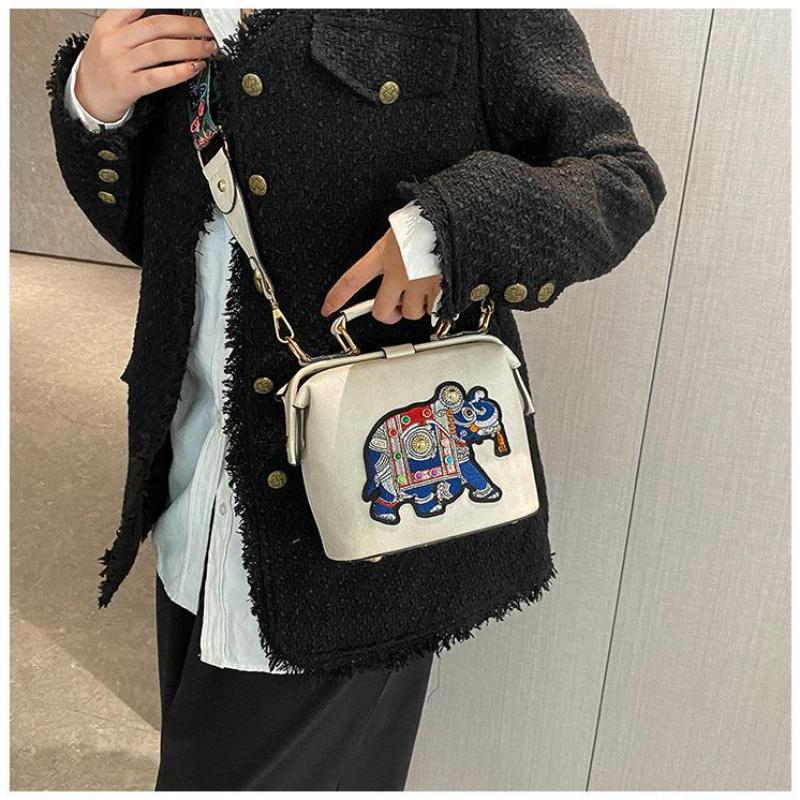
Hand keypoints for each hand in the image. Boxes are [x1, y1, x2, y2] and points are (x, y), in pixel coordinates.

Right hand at [74, 10, 216, 122]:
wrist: (88, 96)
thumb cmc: (105, 65)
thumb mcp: (110, 36)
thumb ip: (134, 23)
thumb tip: (171, 20)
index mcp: (109, 24)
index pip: (139, 5)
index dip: (166, 4)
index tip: (190, 7)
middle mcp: (113, 41)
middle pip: (157, 26)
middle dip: (187, 27)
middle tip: (206, 30)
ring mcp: (120, 64)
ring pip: (161, 50)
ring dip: (190, 48)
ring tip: (207, 48)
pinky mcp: (128, 86)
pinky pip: (158, 77)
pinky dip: (179, 71)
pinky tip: (194, 68)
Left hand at [321, 229, 441, 323]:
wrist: (457, 219)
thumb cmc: (431, 217)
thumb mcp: (402, 227)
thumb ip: (394, 246)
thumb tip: (393, 255)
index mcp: (384, 254)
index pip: (352, 279)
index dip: (337, 297)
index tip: (328, 308)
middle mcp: (398, 273)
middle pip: (382, 311)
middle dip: (389, 315)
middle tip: (395, 311)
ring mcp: (418, 285)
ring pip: (411, 313)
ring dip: (416, 308)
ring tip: (425, 292)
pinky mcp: (439, 291)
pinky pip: (434, 310)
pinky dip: (437, 305)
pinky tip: (440, 290)